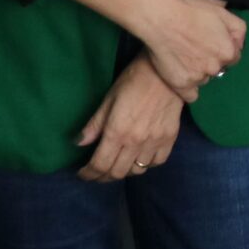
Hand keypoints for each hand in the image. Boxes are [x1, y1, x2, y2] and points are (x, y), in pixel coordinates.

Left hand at [77, 60, 184, 181]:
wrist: (167, 71)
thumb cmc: (134, 80)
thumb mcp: (109, 99)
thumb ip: (94, 124)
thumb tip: (79, 143)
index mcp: (117, 132)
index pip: (99, 164)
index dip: (88, 174)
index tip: (83, 174)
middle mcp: (135, 142)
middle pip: (117, 172)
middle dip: (103, 176)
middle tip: (97, 172)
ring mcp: (154, 142)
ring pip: (137, 171)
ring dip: (124, 172)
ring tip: (118, 165)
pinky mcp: (170, 138)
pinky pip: (157, 162)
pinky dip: (146, 165)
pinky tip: (140, 157)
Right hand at [139, 0, 245, 101]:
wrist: (163, 19)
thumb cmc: (192, 12)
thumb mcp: (223, 13)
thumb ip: (238, 30)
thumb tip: (239, 45)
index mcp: (228, 51)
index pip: (233, 57)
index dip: (222, 49)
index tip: (211, 43)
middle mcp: (216, 68)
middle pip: (218, 68)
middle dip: (211, 60)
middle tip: (196, 48)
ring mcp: (198, 78)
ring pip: (204, 79)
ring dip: (199, 72)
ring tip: (184, 57)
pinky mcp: (182, 85)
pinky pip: (191, 95)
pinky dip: (189, 89)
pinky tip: (183, 77)